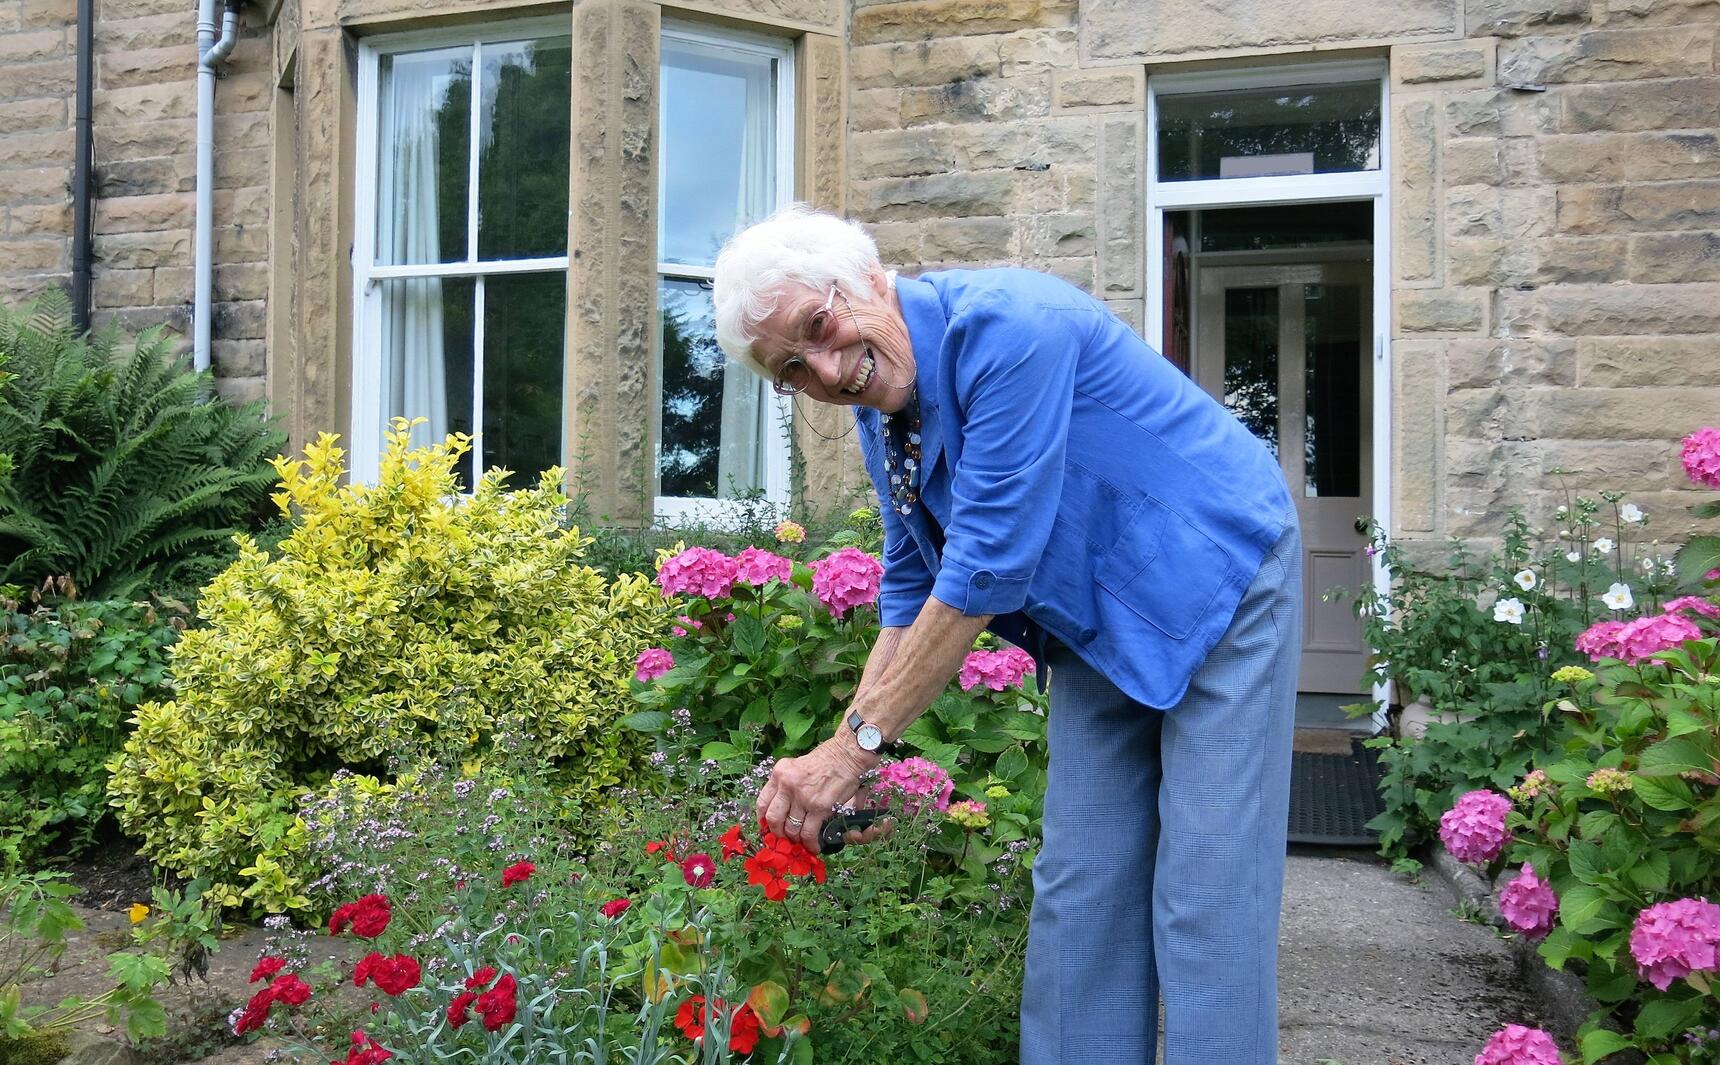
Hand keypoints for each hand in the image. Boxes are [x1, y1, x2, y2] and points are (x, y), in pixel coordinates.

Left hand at [757, 736, 885, 852]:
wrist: (846, 755)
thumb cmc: (825, 760)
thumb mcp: (796, 767)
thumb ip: (786, 785)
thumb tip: (782, 809)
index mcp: (779, 774)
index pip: (762, 802)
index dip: (763, 820)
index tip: (768, 828)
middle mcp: (787, 785)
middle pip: (773, 819)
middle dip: (778, 834)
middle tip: (784, 839)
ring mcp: (803, 797)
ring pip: (791, 828)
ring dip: (796, 839)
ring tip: (802, 842)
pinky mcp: (819, 807)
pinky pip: (809, 832)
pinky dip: (810, 844)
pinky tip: (814, 847)